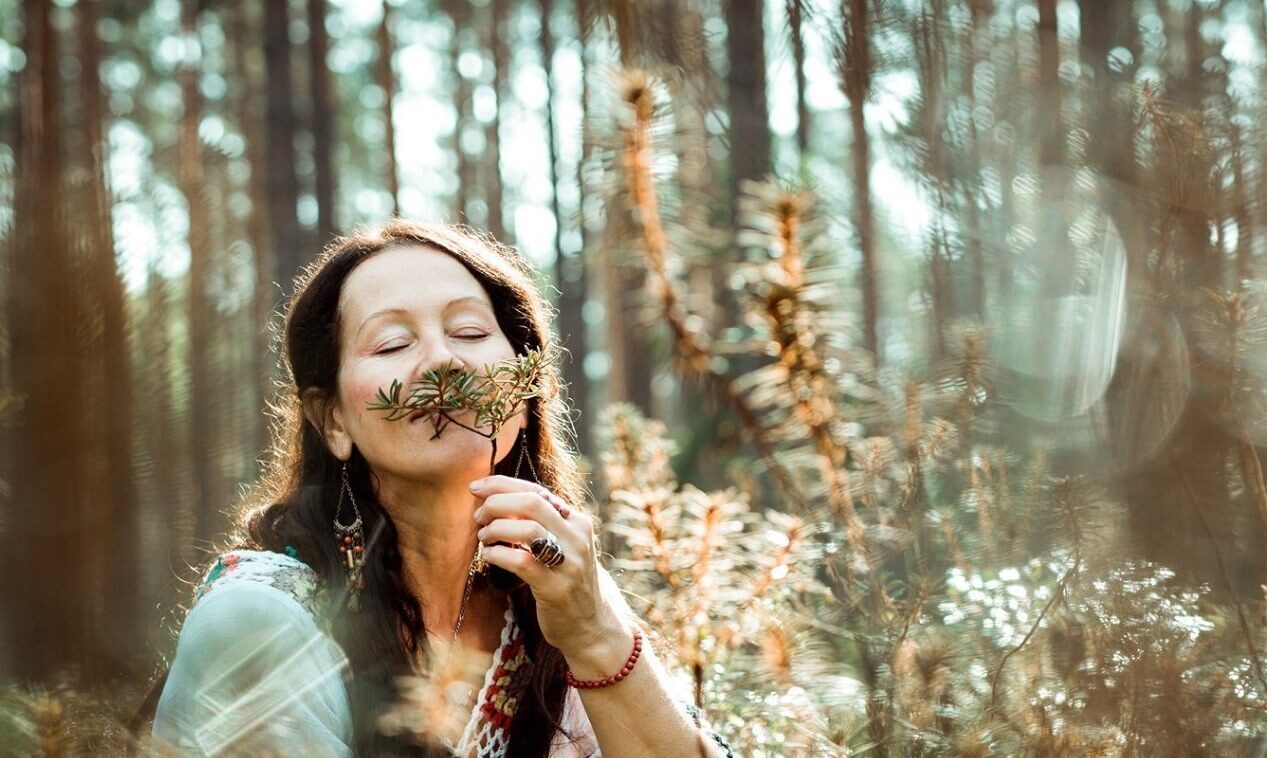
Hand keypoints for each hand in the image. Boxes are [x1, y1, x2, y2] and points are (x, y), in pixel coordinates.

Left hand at [470, 475, 622, 656]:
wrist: (591, 625)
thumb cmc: (567, 581)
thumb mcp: (565, 546)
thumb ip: (543, 523)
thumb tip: (499, 500)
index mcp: (577, 521)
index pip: (537, 490)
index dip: (502, 485)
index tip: (476, 487)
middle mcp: (577, 537)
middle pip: (531, 502)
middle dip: (496, 503)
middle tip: (478, 515)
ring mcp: (569, 563)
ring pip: (527, 529)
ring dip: (495, 529)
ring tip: (483, 537)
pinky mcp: (555, 588)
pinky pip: (521, 562)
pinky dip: (497, 554)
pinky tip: (488, 556)